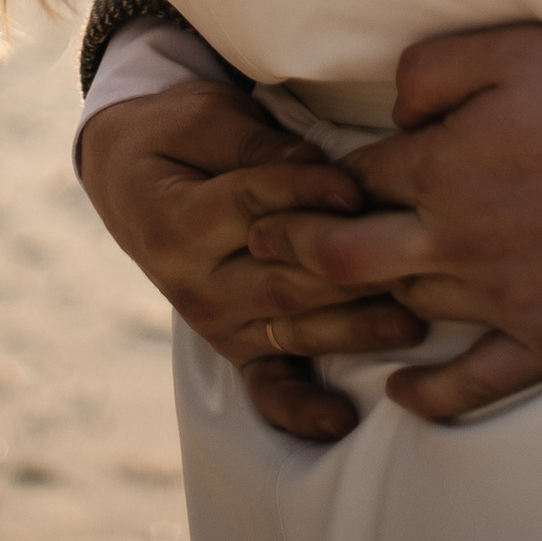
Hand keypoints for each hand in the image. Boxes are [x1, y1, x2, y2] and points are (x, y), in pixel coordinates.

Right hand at [77, 81, 425, 442]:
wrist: (131, 180)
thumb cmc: (177, 136)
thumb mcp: (203, 119)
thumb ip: (255, 146)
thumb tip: (316, 165)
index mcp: (178, 222)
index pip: (251, 207)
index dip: (305, 195)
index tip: (357, 190)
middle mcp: (195, 285)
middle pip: (281, 277)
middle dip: (347, 271)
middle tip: (406, 261)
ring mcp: (215, 324)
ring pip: (291, 328)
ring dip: (352, 329)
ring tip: (410, 324)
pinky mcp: (233, 347)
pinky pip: (267, 388)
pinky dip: (301, 410)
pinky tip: (340, 421)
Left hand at [244, 25, 541, 422]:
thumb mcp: (512, 48)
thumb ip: (431, 71)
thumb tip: (392, 113)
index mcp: (448, 166)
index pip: (360, 178)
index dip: (327, 177)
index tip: (303, 180)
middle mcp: (464, 239)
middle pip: (349, 259)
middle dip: (297, 250)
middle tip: (265, 245)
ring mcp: (508, 296)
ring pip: (410, 309)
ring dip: (366, 303)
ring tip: (330, 300)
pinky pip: (478, 380)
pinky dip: (431, 393)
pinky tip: (401, 391)